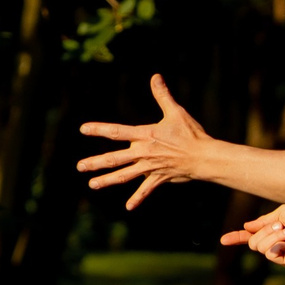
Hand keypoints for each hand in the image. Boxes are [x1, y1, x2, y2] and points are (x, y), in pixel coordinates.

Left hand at [76, 75, 213, 208]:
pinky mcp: (159, 178)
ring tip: (92, 184)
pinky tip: (128, 208)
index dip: (99, 129)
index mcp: (145, 135)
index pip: (117, 132)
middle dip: (96, 163)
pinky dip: (137, 198)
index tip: (83, 129)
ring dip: (107, 180)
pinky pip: (146, 190)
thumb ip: (162, 95)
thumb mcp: (175, 112)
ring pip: (124, 175)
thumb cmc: (191, 133)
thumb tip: (155, 76)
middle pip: (115, 158)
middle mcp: (144, 152)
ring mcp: (150, 167)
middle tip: (80, 166)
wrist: (204, 156)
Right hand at [221, 204, 284, 266]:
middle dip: (263, 232)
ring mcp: (280, 253)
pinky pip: (270, 254)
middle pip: (252, 243)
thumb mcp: (279, 215)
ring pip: (259, 248)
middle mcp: (274, 243)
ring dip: (272, 236)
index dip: (236, 238)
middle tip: (281, 225)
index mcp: (271, 231)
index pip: (250, 236)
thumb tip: (246, 227)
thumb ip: (262, 222)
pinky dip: (278, 244)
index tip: (223, 240)